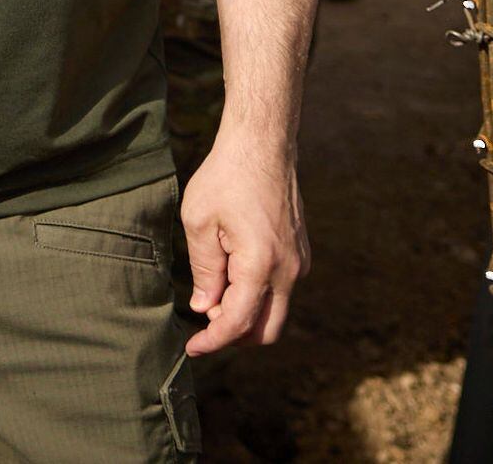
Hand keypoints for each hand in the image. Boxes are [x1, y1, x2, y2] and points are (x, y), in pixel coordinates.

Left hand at [180, 137, 308, 355]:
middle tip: (204, 323)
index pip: (237, 322)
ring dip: (246, 314)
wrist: (262, 144)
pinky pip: (280, 289)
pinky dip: (257, 295)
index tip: (191, 348)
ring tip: (212, 290)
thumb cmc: (226, 177)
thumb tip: (204, 307)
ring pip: (275, 311)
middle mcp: (289, 269)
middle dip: (234, 335)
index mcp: (261, 265)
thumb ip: (203, 270)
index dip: (212, 341)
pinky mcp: (301, 252)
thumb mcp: (199, 222)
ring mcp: (299, 261)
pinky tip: (231, 274)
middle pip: (266, 330)